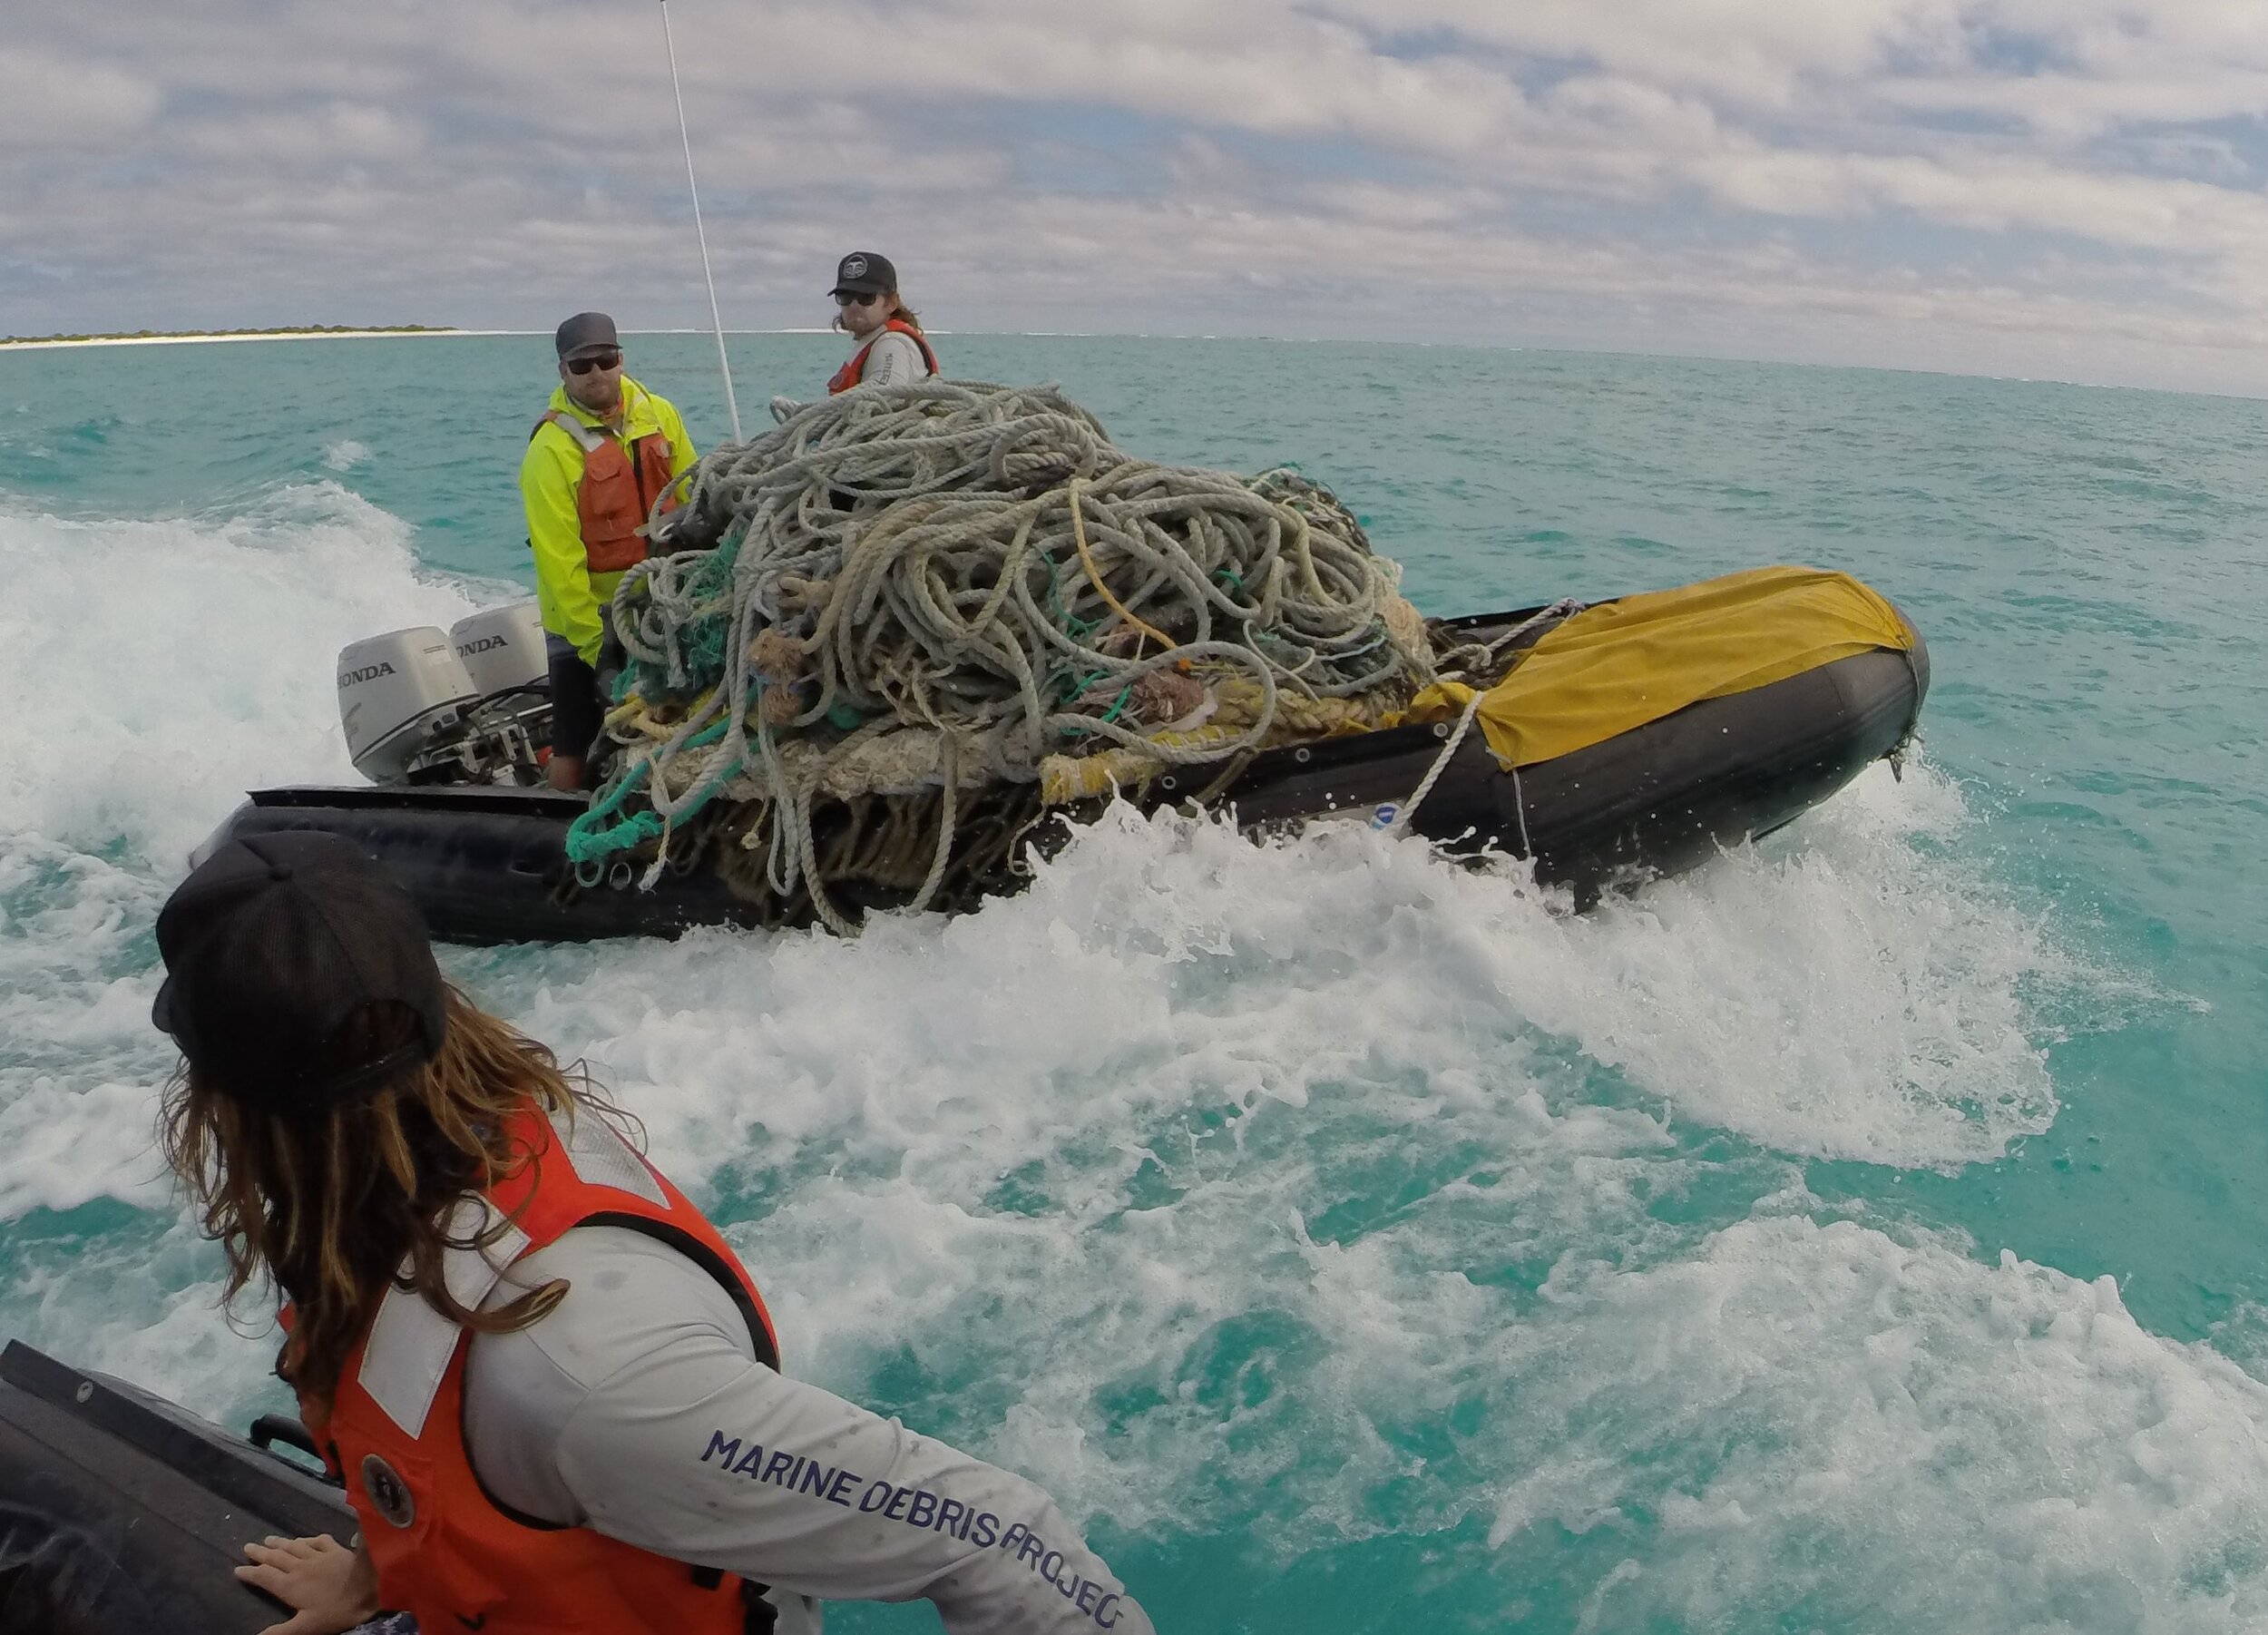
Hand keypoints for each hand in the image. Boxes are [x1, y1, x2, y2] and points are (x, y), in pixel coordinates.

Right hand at [236, 1533, 380, 1634]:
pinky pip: (318, 1541)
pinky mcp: (336, 1549)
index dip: (250, 1574)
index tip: (237, 1569)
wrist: (370, 1587)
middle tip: (247, 1547)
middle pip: (275, 1557)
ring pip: (294, 1547)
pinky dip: (309, 1539)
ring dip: (280, 1543)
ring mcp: (319, 1556)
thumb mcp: (306, 1627)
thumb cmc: (337, 1610)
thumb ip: (279, 1632)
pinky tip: (305, 1539)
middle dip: (260, 1553)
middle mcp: (300, 1567)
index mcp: (290, 1585)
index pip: (264, 1577)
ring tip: (268, 1539)